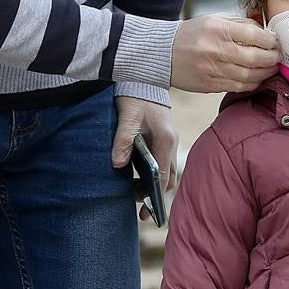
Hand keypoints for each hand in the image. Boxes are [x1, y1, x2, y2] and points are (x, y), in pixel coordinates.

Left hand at [111, 96, 177, 221]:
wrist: (146, 73)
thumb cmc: (136, 94)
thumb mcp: (127, 117)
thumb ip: (122, 141)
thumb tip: (117, 165)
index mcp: (165, 139)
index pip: (163, 177)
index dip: (154, 198)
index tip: (144, 215)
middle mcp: (171, 142)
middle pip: (169, 178)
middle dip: (156, 195)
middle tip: (140, 209)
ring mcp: (170, 139)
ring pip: (168, 170)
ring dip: (154, 183)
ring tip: (135, 192)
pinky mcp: (164, 136)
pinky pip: (163, 160)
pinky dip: (154, 172)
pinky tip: (138, 175)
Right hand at [170, 14, 281, 93]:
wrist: (163, 52)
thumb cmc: (193, 33)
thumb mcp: (214, 19)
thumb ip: (241, 23)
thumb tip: (265, 33)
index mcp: (218, 29)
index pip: (254, 36)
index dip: (271, 41)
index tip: (276, 42)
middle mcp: (216, 49)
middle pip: (255, 58)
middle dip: (272, 58)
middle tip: (278, 56)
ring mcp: (212, 69)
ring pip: (249, 76)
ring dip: (265, 73)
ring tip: (271, 67)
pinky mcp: (210, 85)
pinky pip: (238, 86)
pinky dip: (252, 83)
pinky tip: (256, 78)